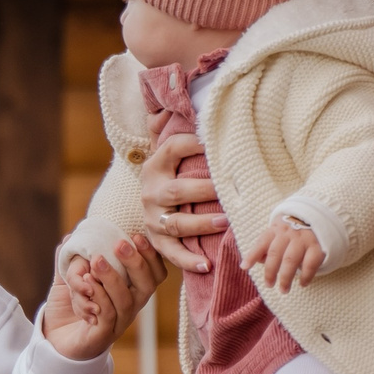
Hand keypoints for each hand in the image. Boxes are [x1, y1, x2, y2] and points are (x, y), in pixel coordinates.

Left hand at [42, 239, 166, 361]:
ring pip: (125, 300)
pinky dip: (99, 296)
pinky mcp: (102, 335)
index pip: (154, 273)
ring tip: (96, 261)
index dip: (151, 255)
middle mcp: (129, 307)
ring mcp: (118, 322)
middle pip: (147, 286)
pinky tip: (87, 283)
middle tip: (120, 244)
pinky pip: (107, 315)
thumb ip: (72, 258)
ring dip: (112, 278)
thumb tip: (72, 234)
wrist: (53, 341)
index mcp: (129, 290)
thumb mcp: (68, 279)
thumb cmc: (67, 309)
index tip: (136, 235)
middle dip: (136, 262)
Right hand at [137, 134, 226, 272]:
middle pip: (176, 191)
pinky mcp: (158, 241)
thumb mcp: (164, 150)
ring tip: (224, 223)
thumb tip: (163, 108)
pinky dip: (188, 260)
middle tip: (228, 191)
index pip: (172, 149)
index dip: (191, 144)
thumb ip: (165, 128)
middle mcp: (151, 193)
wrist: (146, 206)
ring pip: (176, 224)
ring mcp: (153, 220)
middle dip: (203, 191)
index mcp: (155, 166)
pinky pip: (172, 253)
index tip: (212, 143)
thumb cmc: (169, 174)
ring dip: (200, 224)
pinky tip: (206, 265)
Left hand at [244, 215, 324, 291]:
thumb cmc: (290, 232)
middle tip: (269, 285)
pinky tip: (303, 284)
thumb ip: (266, 247)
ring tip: (284, 290)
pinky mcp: (317, 246)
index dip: (252, 255)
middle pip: (275, 253)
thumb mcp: (276, 235)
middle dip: (270, 272)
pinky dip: (306, 275)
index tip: (244, 267)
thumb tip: (257, 261)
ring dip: (286, 277)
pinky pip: (311, 263)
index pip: (261, 243)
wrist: (315, 219)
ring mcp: (303, 239)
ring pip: (291, 260)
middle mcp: (288, 234)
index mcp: (275, 230)